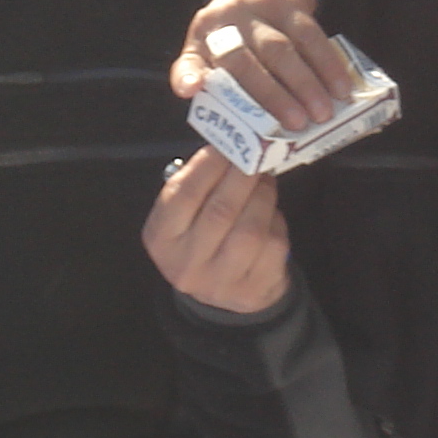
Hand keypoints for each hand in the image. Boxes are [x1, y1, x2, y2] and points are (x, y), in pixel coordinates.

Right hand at [145, 149, 292, 314]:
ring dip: (262, 197)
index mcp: (161, 240)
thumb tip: (228, 148)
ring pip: (250, 231)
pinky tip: (270, 211)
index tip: (227, 146)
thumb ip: (196, 184)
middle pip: (220, 212)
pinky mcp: (253, 290)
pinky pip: (272, 247)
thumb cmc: (199, 238)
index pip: (183, 197)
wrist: (221, 291)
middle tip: (255, 156)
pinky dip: (275, 221)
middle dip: (242, 177)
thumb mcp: (182, 216)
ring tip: (265, 180)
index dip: (208, 166)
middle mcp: (187, 264)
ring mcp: (221, 282)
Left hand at [171, 0, 352, 130]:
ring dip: (306, 83)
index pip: (190, 61)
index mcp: (200, 40)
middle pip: (244, 60)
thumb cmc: (234, 37)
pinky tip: (340, 86)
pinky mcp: (285, 1)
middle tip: (297, 125)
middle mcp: (223, 21)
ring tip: (323, 113)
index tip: (192, 90)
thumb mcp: (210, 54)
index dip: (188, 75)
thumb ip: (207, 82)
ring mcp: (254, 8)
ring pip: (281, 48)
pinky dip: (327, 63)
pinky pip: (310, 34)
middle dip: (272, 95)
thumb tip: (197, 100)